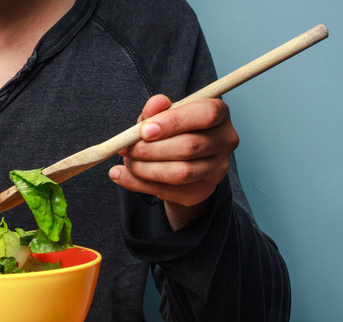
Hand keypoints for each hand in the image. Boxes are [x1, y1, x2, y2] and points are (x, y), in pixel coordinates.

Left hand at [108, 94, 238, 229]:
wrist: (178, 160)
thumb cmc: (170, 130)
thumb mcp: (161, 115)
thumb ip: (156, 109)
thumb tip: (155, 104)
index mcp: (218, 112)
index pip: (205, 115)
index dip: (173, 122)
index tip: (144, 130)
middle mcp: (225, 140)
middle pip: (189, 146)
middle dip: (150, 149)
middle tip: (126, 149)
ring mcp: (218, 167)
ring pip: (181, 173)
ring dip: (145, 169)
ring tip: (127, 161)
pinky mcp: (203, 190)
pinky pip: (169, 190)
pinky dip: (139, 184)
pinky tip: (122, 175)